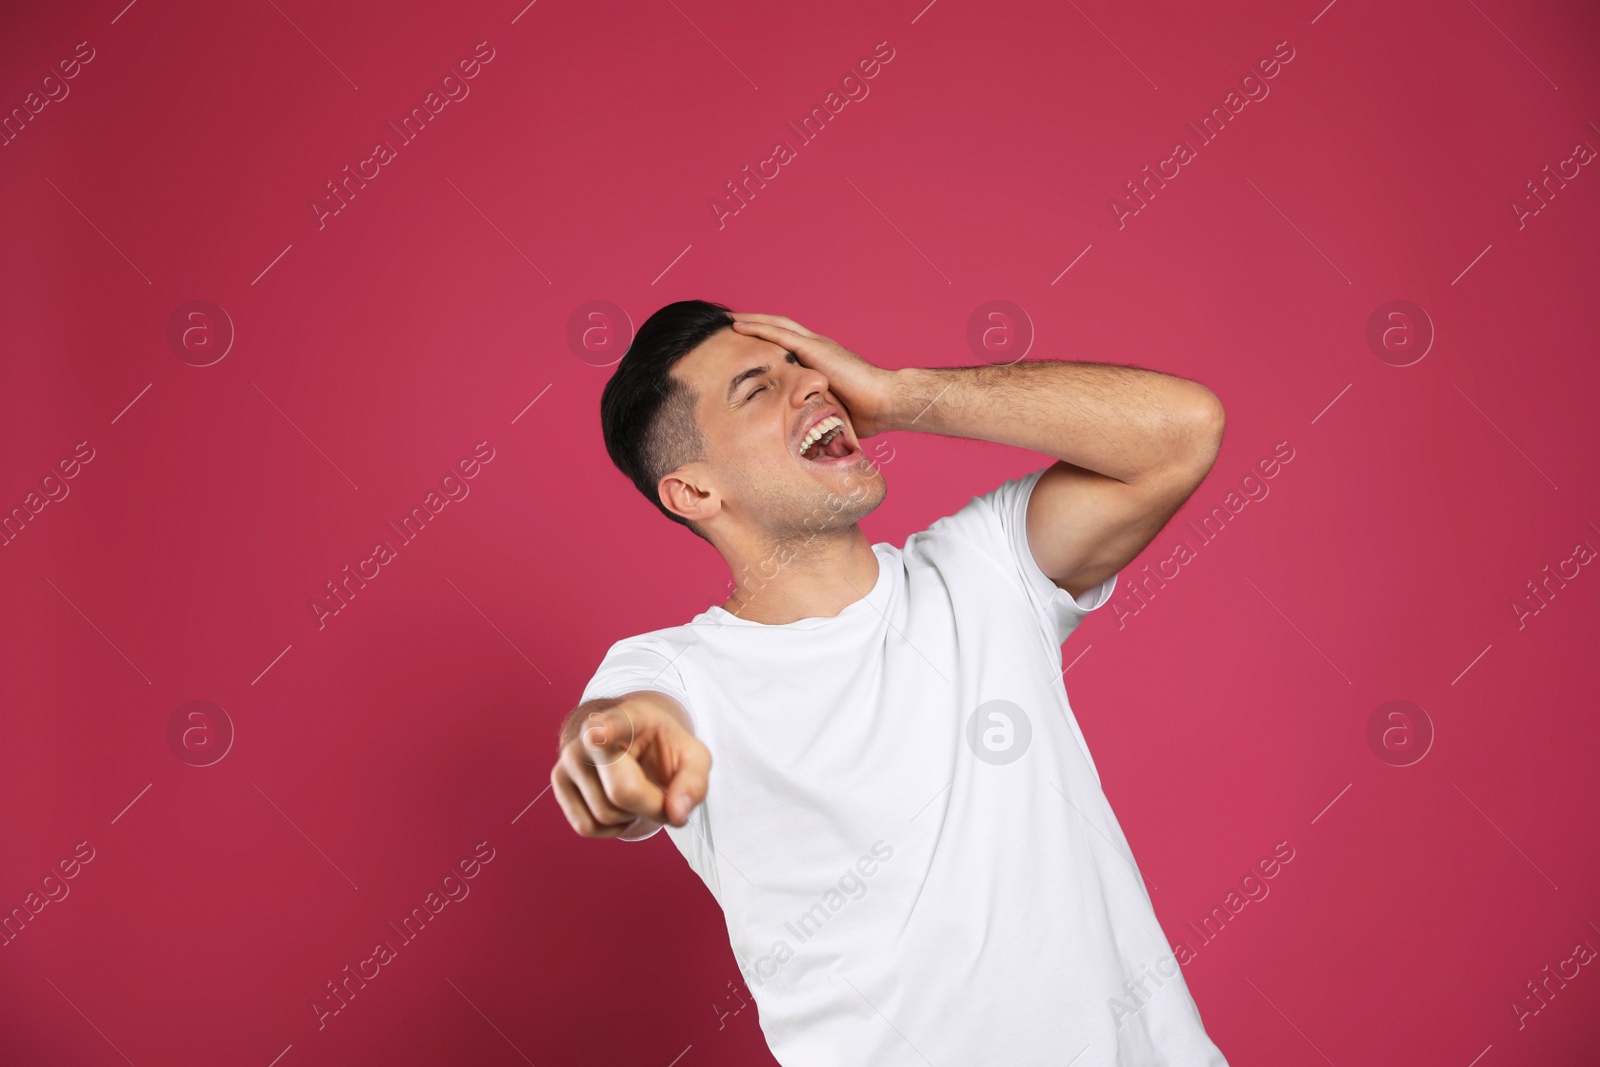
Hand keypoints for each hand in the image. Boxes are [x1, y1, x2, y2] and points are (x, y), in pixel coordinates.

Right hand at [551, 692, 710, 838]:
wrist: (639, 745)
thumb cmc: (665, 750)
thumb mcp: (694, 759)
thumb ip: (694, 784)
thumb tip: (676, 815)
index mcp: (631, 717)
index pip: (615, 724)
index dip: (606, 731)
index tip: (598, 734)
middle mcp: (591, 734)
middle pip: (623, 792)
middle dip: (651, 806)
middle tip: (661, 793)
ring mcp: (570, 757)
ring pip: (604, 815)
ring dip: (631, 816)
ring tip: (637, 791)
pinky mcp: (559, 781)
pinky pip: (586, 826)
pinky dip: (611, 828)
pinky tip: (619, 806)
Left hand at [730, 313, 896, 436]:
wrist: (884, 402)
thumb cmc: (867, 413)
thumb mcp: (833, 413)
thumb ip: (819, 416)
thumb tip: (810, 438)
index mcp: (822, 361)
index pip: (790, 345)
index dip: (770, 341)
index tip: (750, 343)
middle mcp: (818, 347)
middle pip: (780, 328)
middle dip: (757, 324)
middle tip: (732, 323)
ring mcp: (817, 345)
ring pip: (776, 325)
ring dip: (751, 320)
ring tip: (729, 318)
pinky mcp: (815, 349)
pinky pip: (779, 334)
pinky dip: (758, 328)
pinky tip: (739, 325)